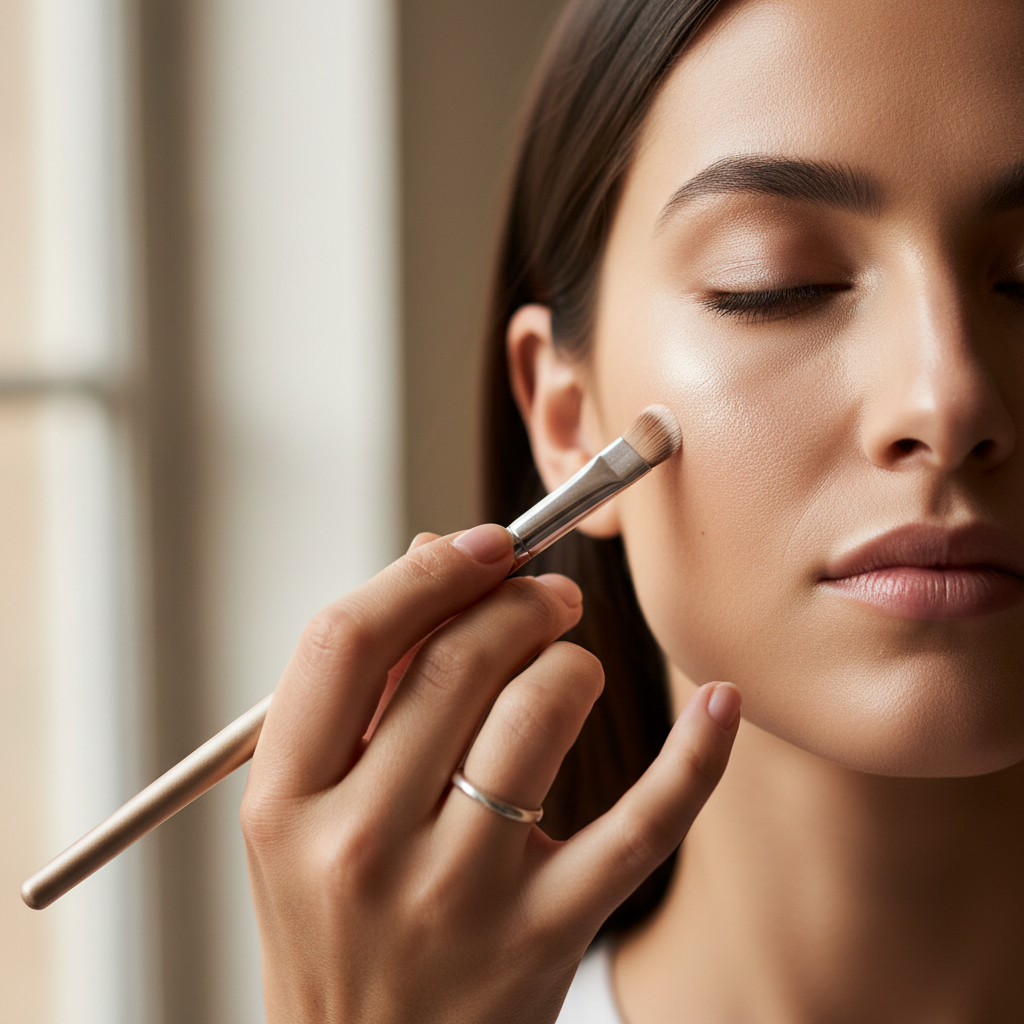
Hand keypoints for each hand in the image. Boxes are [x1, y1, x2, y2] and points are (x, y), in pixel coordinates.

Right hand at [241, 524, 740, 1023]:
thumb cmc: (336, 924)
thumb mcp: (305, 815)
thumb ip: (360, 690)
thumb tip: (438, 558)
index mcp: (285, 804)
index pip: (345, 642)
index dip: (423, 574)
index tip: (481, 548)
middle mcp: (361, 848)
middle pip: (456, 663)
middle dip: (518, 602)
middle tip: (548, 594)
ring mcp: (457, 897)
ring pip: (540, 715)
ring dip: (573, 659)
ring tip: (573, 660)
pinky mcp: (544, 937)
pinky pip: (640, 826)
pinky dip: (694, 756)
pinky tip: (721, 704)